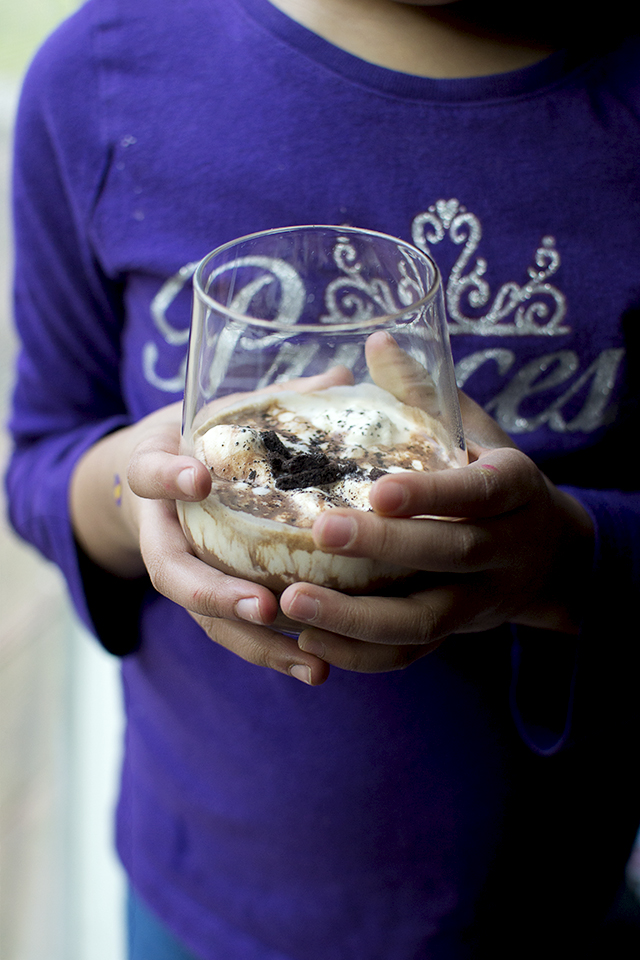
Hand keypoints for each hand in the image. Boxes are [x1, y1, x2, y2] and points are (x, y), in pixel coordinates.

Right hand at [71, 370, 354, 684]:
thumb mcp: (224, 410)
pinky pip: (231, 633)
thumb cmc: (200, 439)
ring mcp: (182, 571)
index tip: (198, 478)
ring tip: (310, 664)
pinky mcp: (206, 599)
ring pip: (205, 618)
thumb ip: (276, 399)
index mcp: (157, 472)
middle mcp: (163, 530)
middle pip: (173, 572)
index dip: (167, 478)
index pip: (148, 472)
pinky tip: (317, 667)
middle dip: (215, 592)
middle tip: (260, 607)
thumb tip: (345, 375)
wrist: (157, 479)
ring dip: (256, 643)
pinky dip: (271, 653)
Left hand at [279, 392, 593, 673]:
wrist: (547, 556)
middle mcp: (506, 550)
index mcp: (515, 489)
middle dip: (384, 547)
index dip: (433, 493)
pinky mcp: (456, 633)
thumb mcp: (474, 432)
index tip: (378, 489)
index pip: (481, 491)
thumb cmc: (493, 480)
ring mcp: (482, 601)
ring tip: (292, 602)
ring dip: (358, 618)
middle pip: (449, 554)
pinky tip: (309, 639)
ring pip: (425, 621)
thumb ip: (425, 395)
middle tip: (320, 532)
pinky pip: (410, 655)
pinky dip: (360, 653)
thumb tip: (377, 341)